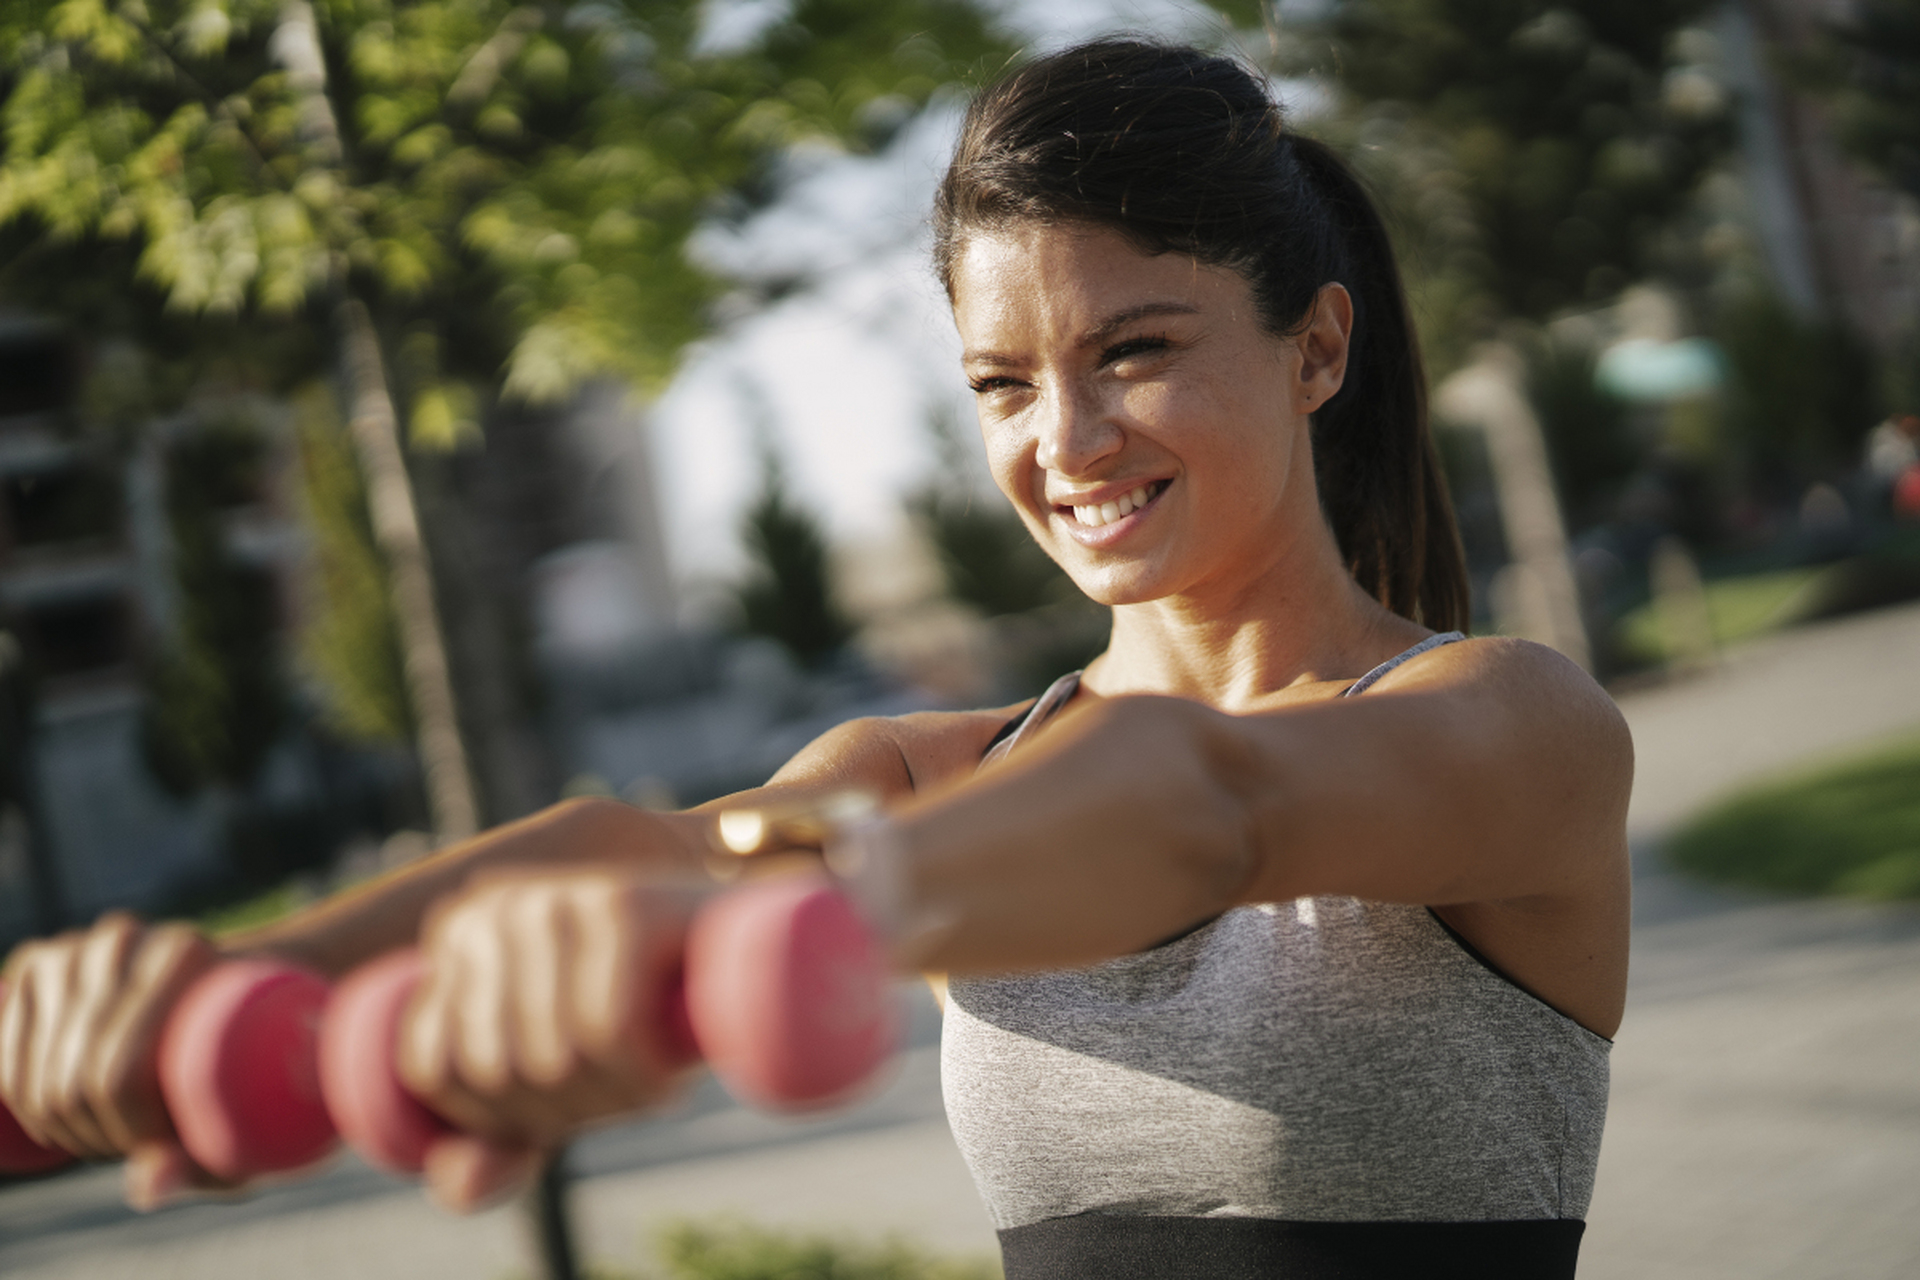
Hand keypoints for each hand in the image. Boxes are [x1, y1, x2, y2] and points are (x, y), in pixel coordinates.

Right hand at [0, 913, 232, 1207]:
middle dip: (101, 1138)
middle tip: (138, 1146)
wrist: (222, 984)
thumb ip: (206, 1162)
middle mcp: (123, 940)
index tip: (166, 1150)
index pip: (122, 1077)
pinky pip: (4, 1059)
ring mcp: (70, 950)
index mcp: (183, 952)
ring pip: (38, 1081)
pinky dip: (24, 1102)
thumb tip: (145, 1189)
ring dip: (65, 1129)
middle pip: (76, 1082)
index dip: (134, 1136)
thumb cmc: (246, 1056)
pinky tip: (60, 1120)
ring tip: (111, 1134)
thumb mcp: (250, 1116)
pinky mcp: (34, 965)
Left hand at [396, 867, 704, 1211]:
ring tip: (650, 1084)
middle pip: (498, 1066)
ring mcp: (562, 895)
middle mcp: (499, 904)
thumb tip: (460, 1185)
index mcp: (457, 934)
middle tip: (622, 1095)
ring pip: (554, 1055)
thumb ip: (498, 1143)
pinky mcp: (627, 902)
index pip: (432, 1064)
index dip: (498, 1120)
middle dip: (568, 1113)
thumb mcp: (559, 1088)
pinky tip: (669, 1077)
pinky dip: (642, 1078)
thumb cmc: (643, 1019)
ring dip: (614, 1102)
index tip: (565, 1106)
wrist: (756, 952)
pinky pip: (608, 1029)